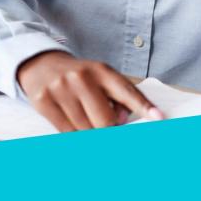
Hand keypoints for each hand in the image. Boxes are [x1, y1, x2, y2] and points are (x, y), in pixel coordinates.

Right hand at [17, 51, 163, 131]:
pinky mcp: (44, 101)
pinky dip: (73, 133)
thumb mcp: (101, 79)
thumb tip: (122, 121)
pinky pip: (66, 132)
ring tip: (84, 118)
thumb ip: (117, 98)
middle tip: (106, 126)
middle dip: (108, 129)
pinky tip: (72, 122)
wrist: (42, 66)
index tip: (159, 118)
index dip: (144, 106)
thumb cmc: (80, 77)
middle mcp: (83, 77)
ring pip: (85, 129)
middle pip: (105, 120)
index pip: (127, 91)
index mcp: (103, 71)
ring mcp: (62, 89)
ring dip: (88, 132)